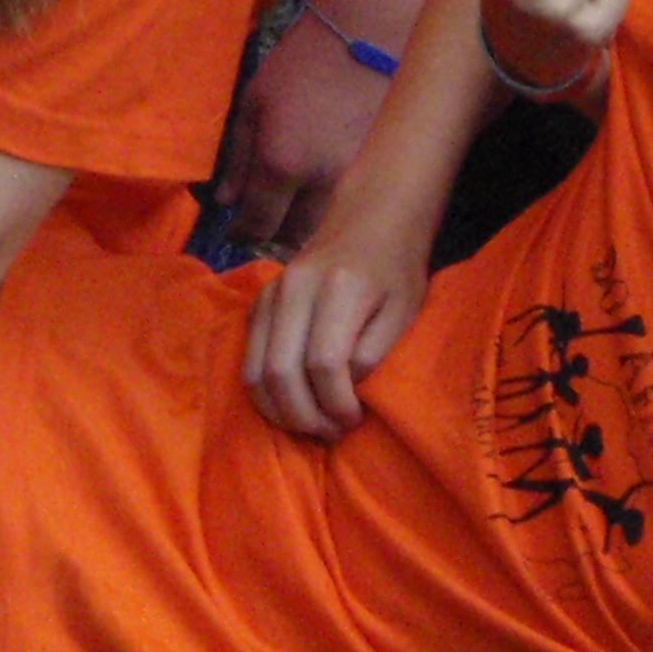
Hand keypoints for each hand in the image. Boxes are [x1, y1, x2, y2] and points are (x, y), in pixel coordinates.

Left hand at [214, 20, 394, 250]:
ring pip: (329, 229)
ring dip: (306, 232)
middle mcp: (321, 182)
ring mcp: (358, 180)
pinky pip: (354, 208)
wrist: (365, 35)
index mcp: (283, 163)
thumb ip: (238, 156)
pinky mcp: (383, 171)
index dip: (241, 234)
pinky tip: (324, 201)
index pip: (258, 223)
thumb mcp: (255, 101)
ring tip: (292, 219)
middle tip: (262, 226)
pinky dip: (336, 214)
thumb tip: (227, 201)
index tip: (234, 232)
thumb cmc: (301, 62)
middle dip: (273, 236)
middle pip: (294, 236)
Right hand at [242, 215, 428, 438]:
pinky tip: (294, 403)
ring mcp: (270, 294)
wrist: (369, 219)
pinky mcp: (258, 302)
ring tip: (312, 424)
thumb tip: (342, 392)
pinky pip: (248, 360)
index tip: (354, 419)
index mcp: (340, 287)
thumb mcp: (404, 311)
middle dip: (304, 416)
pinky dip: (266, 392)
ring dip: (280, 411)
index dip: (337, 404)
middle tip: (331, 432)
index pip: (324, 364)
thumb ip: (373, 353)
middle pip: (280, 371)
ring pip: (255, 371)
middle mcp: (295, 288)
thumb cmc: (395, 268)